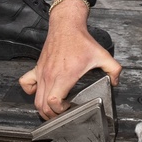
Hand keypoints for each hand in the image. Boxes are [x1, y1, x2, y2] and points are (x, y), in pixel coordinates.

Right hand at [19, 0, 121, 118]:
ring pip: (35, 99)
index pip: (53, 102)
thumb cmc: (81, 40)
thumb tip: (115, 82)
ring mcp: (41, 72)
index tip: (69, 108)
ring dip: (42, 108)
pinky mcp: (37, 67)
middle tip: (63, 113)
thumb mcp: (102, 55)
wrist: (66, 25)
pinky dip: (30, 91)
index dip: (60, 111)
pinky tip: (40, 91)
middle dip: (52, 115)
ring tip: (54, 108)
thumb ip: (114, 70)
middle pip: (42, 106)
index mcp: (64, 76)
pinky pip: (26, 83)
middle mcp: (49, 76)